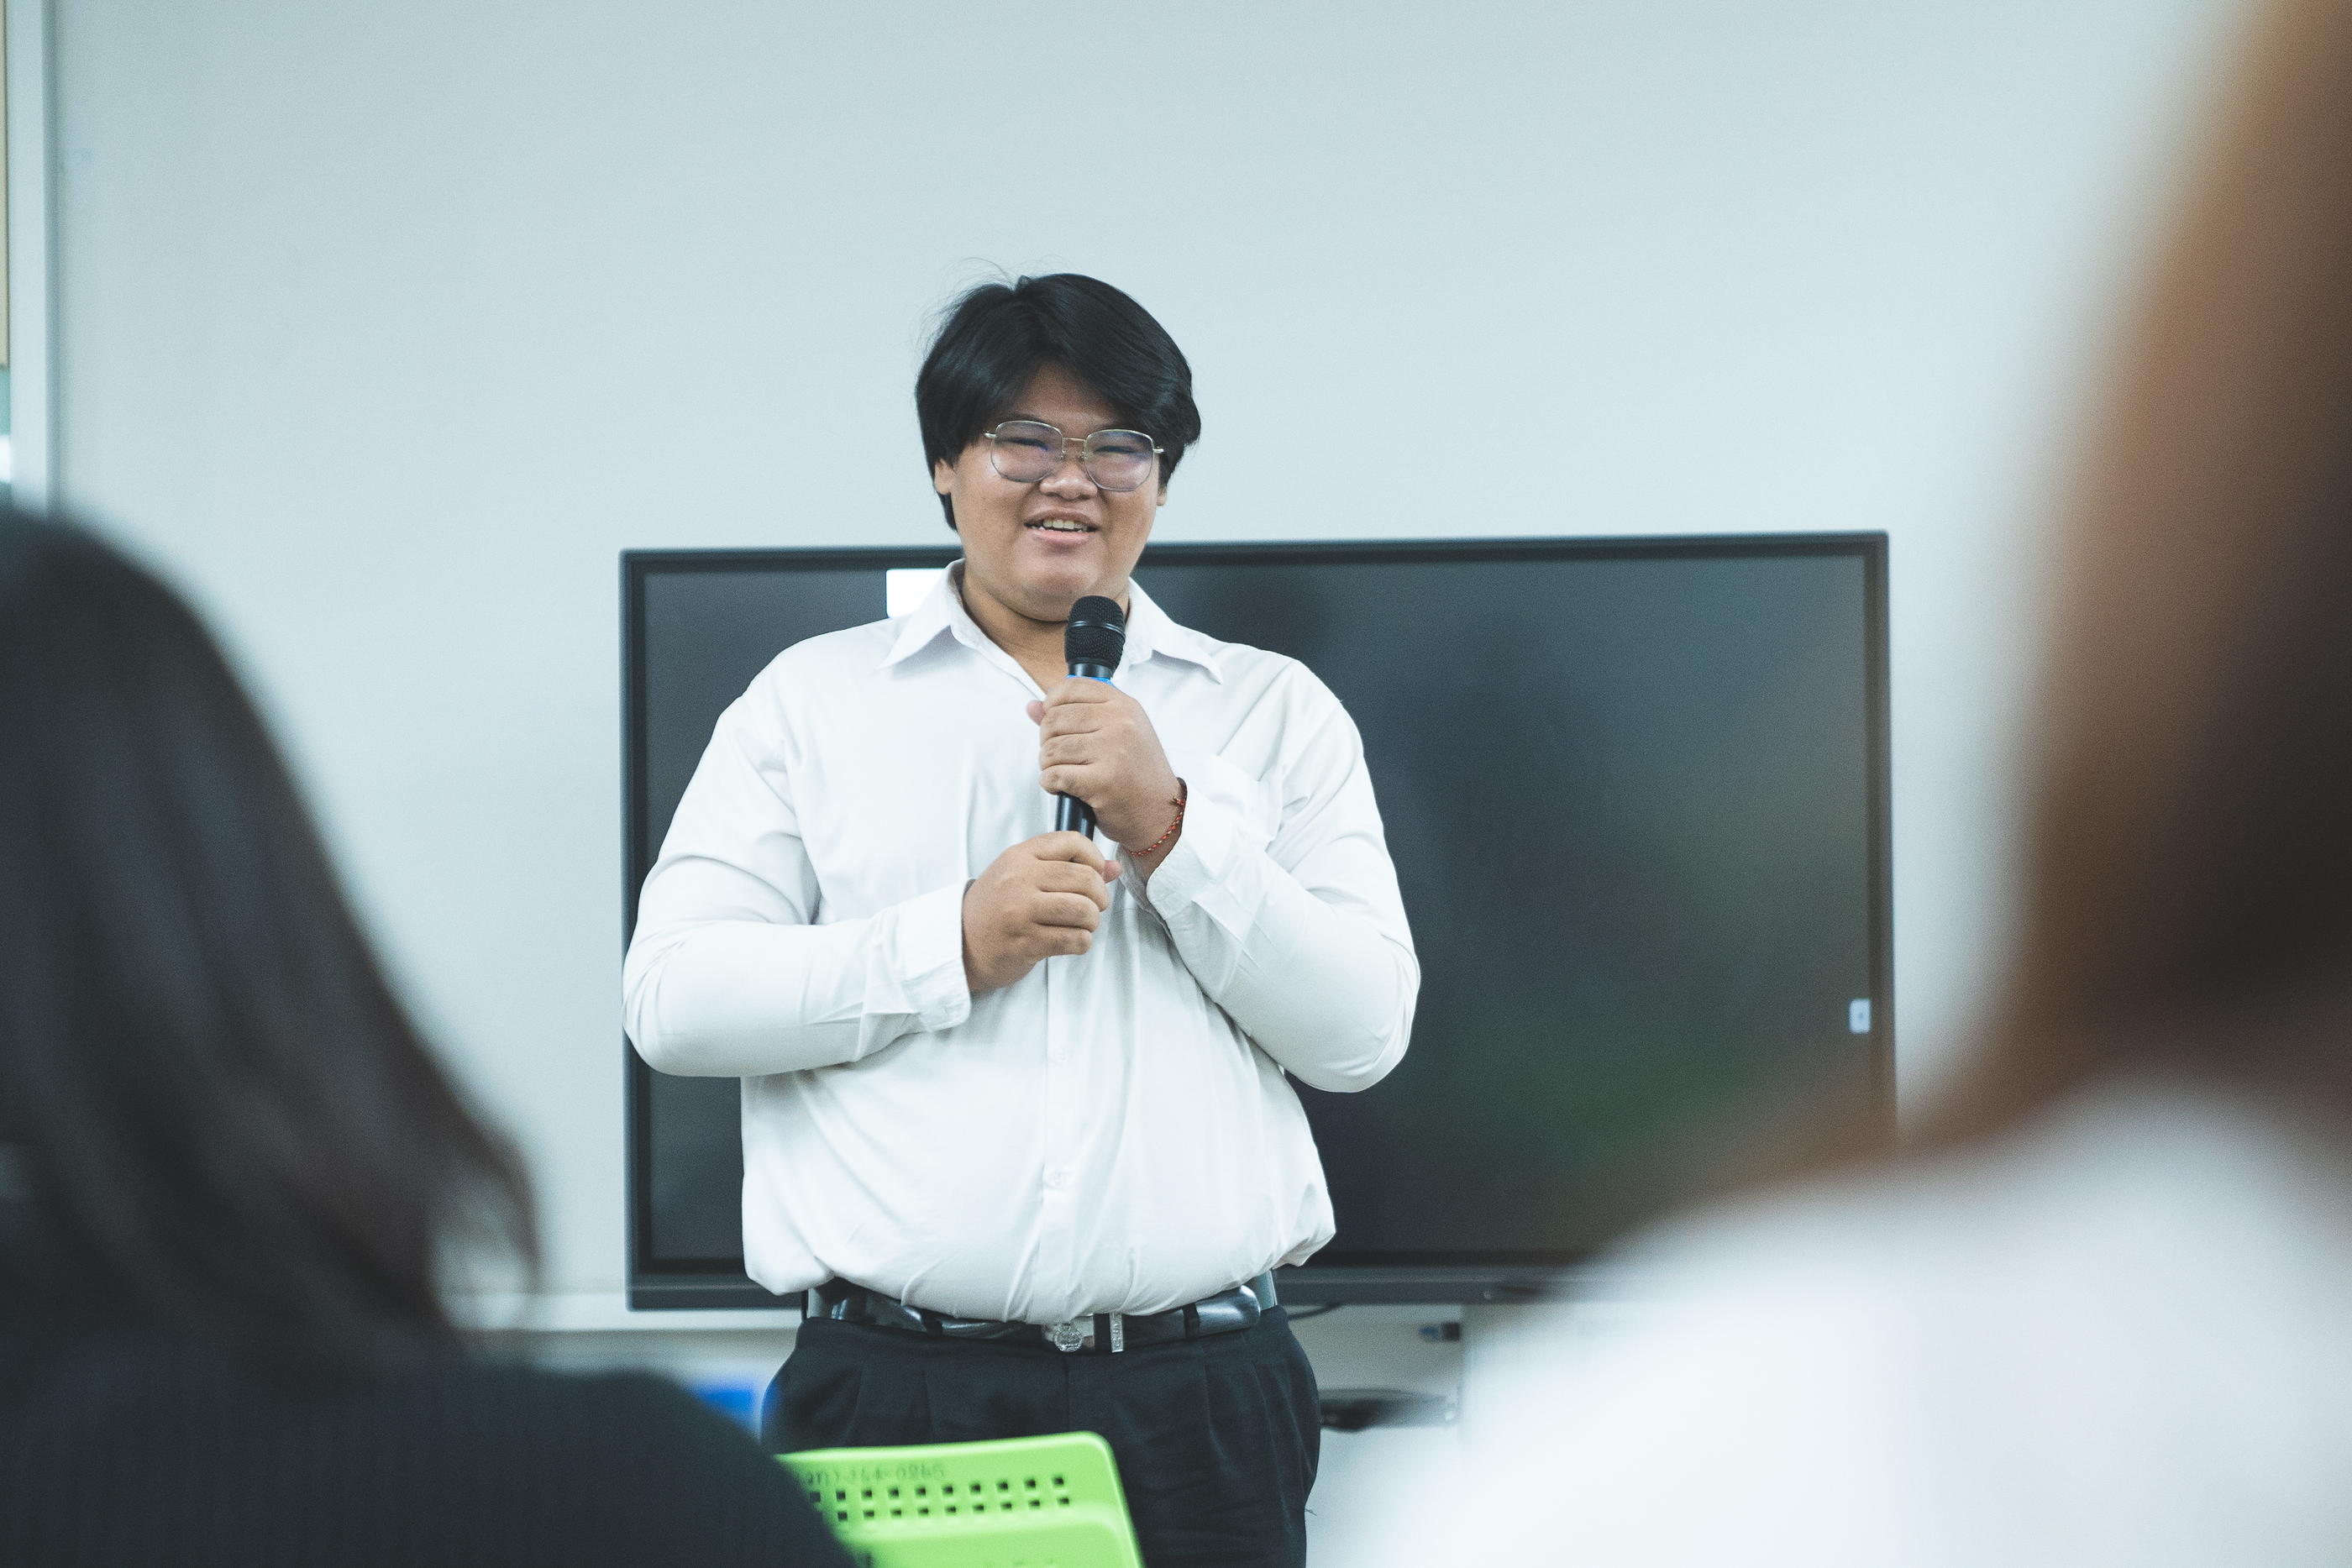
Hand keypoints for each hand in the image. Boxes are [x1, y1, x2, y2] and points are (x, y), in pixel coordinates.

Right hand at [961, 832, 1120, 993]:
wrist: (961, 943)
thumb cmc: (997, 906)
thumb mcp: (1022, 875)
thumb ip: (1066, 867)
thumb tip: (1114, 868)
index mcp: (1019, 856)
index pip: (1072, 842)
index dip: (1095, 858)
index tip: (1095, 874)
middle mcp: (1019, 879)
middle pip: (1085, 878)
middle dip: (1099, 896)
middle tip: (1093, 907)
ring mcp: (1021, 912)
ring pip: (1084, 910)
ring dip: (1091, 922)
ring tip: (1081, 925)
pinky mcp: (1026, 943)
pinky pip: (1075, 940)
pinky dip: (1082, 943)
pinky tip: (1070, 941)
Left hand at [1027, 680, 1184, 853]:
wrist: (1161, 813)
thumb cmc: (1136, 774)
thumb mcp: (1117, 734)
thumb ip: (1074, 716)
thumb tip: (1032, 706)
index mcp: (1124, 706)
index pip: (1073, 687)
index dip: (1051, 703)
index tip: (1053, 720)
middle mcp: (1121, 723)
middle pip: (1055, 719)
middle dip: (1047, 740)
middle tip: (1059, 756)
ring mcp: (1113, 751)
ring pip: (1051, 748)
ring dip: (1048, 764)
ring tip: (1063, 772)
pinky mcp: (1102, 781)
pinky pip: (1054, 775)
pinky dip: (1050, 783)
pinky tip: (1062, 787)